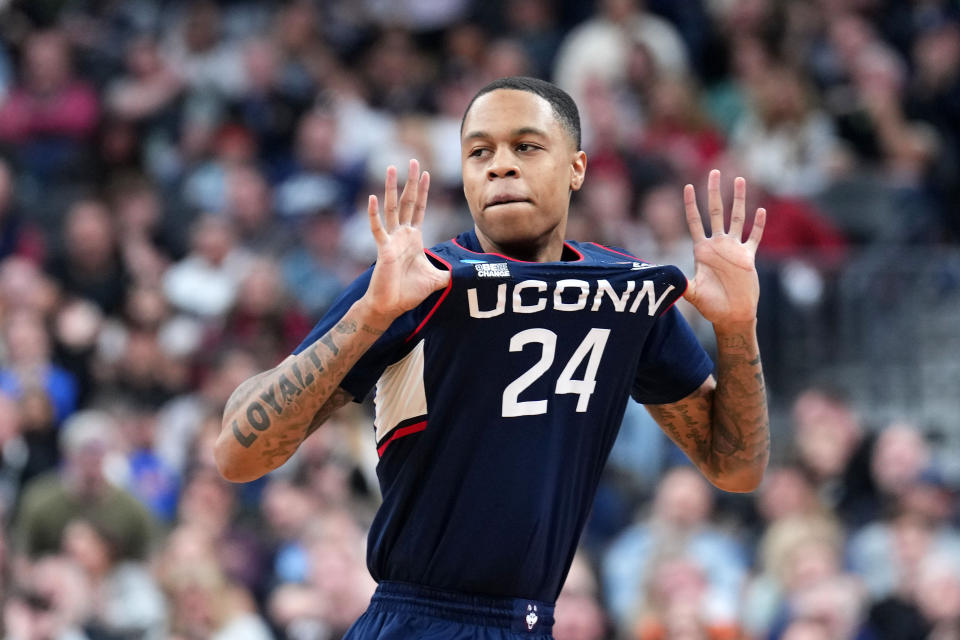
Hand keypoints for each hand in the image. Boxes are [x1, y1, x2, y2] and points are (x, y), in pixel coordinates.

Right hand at [362, 159, 450, 328]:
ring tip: (391, 168)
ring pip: (392, 208)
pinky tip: (371, 198)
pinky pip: (378, 229)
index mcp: (414, 238)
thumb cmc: (409, 292)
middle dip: (411, 181)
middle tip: (412, 160)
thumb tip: (470, 273)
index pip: (420, 208)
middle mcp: (402, 235)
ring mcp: (391, 240)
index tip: (426, 172)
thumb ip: (451, 272)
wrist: (391, 305)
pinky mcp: (383, 249)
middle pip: (407, 202)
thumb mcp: (437, 279)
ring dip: (391, 188)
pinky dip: (373, 214)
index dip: (424, 191)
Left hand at [682, 170, 765, 326]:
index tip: (688, 186)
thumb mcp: (693, 293)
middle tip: (714, 171)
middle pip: (716, 212)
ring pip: (737, 218)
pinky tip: (760, 209)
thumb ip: (681, 284)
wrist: (732, 315)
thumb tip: (666, 278)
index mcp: (701, 250)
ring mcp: (734, 249)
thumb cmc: (710, 306)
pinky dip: (758, 224)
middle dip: (714, 192)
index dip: (691, 205)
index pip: (694, 222)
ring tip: (739, 179)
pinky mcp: (748, 257)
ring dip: (739, 199)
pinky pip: (754, 237)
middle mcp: (717, 245)